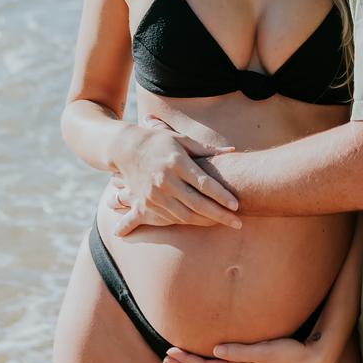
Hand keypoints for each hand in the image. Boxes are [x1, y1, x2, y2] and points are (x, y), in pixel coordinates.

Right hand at [108, 115, 238, 236]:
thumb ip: (206, 149)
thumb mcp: (181, 140)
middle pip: (197, 204)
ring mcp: (155, 194)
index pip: (204, 184)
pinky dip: (188, 221)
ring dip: (206, 222)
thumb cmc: (157, 141)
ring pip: (185, 216)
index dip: (222, 196)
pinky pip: (171, 218)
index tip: (237, 205)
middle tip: (238, 223)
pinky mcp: (147, 204)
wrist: (124, 149)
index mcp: (177, 163)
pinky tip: (202, 221)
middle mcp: (166, 181)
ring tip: (224, 223)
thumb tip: (232, 150)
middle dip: (220, 216)